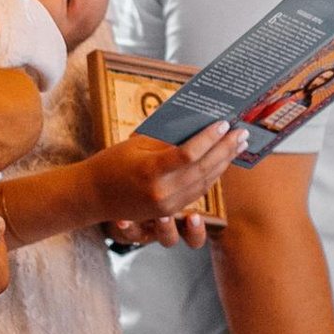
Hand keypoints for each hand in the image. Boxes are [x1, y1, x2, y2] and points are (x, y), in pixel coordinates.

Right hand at [86, 123, 245, 243]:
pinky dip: (212, 175)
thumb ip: (167, 140)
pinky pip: (197, 192)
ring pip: (204, 183)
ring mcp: (166, 205)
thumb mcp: (136, 144)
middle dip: (225, 149)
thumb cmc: (111, 163)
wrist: (92, 196)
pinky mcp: (168, 210)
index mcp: (151, 172)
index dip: (210, 138)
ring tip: (238, 145)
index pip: (190, 154)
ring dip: (224, 162)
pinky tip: (221, 162)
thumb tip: (198, 128)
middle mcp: (161, 192)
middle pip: (203, 169)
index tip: (224, 123)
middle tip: (242, 133)